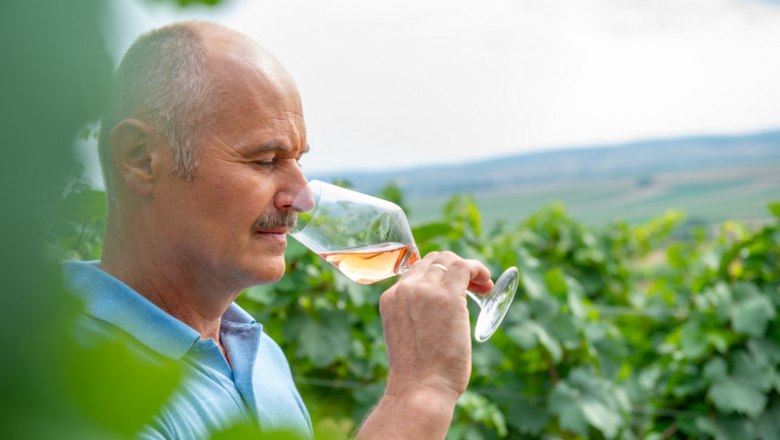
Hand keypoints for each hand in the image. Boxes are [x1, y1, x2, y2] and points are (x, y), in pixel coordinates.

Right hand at [354, 252, 492, 438]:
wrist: (419, 389)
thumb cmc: (419, 374)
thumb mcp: (408, 336)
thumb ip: (418, 317)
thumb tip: (442, 312)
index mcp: (391, 299)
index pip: (417, 271)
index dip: (439, 275)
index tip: (456, 290)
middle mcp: (404, 289)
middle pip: (433, 261)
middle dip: (455, 268)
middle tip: (475, 289)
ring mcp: (424, 290)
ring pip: (448, 260)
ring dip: (468, 269)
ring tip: (483, 286)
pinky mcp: (447, 297)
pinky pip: (463, 267)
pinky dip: (478, 269)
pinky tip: (486, 282)